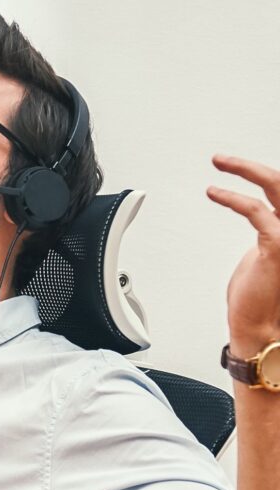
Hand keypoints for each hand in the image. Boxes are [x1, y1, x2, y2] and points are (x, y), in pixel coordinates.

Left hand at [207, 155, 279, 354]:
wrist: (262, 330)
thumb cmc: (260, 300)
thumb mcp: (265, 256)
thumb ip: (267, 234)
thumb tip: (258, 218)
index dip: (263, 177)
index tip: (239, 167)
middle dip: (251, 166)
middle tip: (222, 158)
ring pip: (275, 186)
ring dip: (245, 170)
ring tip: (220, 162)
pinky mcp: (278, 245)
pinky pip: (255, 210)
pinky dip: (232, 197)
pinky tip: (215, 192)